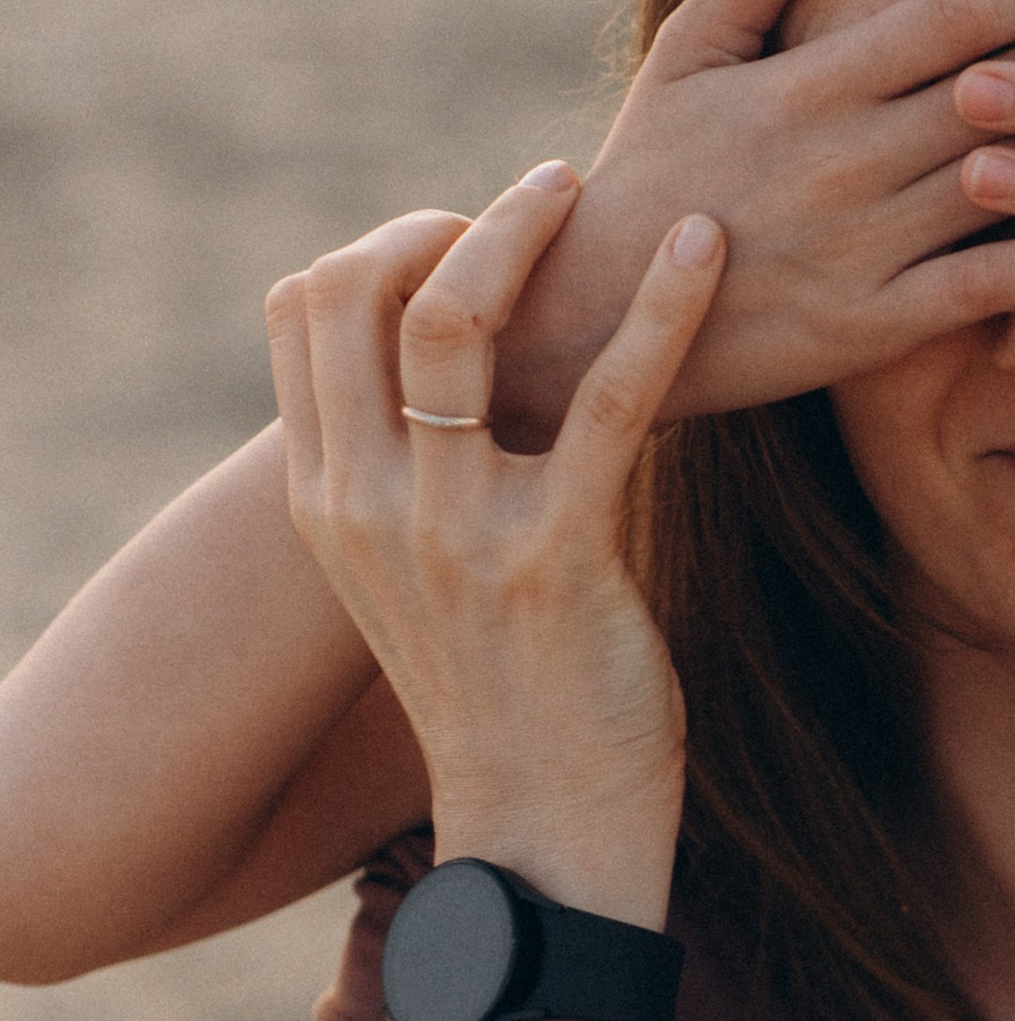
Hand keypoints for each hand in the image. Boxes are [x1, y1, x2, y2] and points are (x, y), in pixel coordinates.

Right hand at [267, 184, 726, 916]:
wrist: (543, 831)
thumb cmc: (508, 695)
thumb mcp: (418, 578)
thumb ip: (414, 477)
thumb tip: (460, 364)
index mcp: (326, 500)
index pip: (301, 309)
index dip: (384, 241)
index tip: (467, 238)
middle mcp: (368, 505)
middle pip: (354, 288)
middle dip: (444, 217)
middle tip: (540, 198)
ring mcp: (453, 531)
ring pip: (454, 318)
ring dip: (525, 230)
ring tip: (590, 189)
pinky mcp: (556, 556)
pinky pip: (609, 398)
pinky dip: (662, 307)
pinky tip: (706, 250)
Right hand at [494, 0, 1014, 433]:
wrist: (584, 319)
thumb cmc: (644, 175)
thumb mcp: (690, 53)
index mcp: (814, 80)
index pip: (959, 13)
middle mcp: (848, 154)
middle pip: (1010, 89)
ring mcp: (862, 242)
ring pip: (1012, 187)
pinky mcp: (868, 329)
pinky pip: (982, 289)